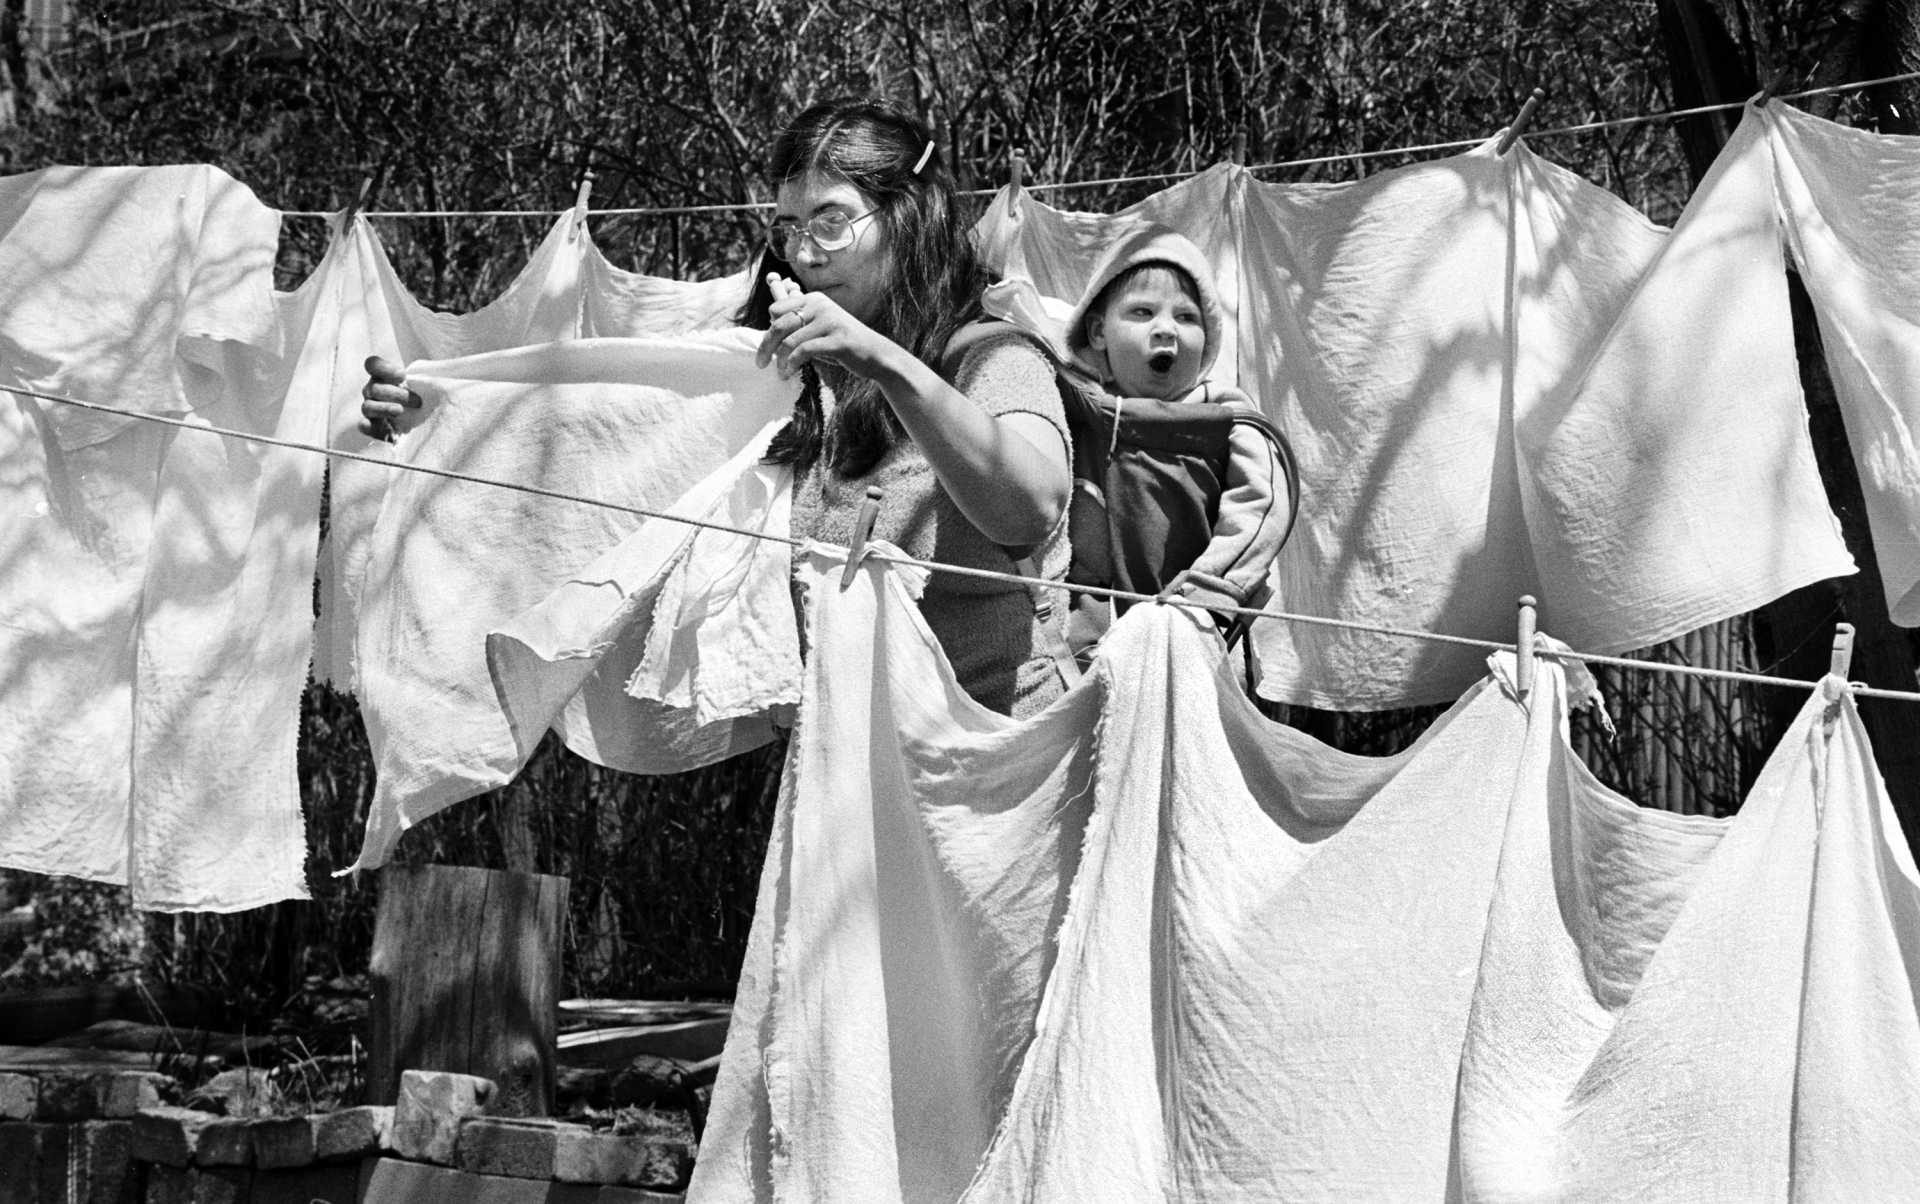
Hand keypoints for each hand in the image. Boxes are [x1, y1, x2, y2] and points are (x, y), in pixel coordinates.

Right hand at [358, 355, 420, 440]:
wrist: (424, 421)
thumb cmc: (424, 397)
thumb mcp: (426, 384)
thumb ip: (427, 377)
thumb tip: (446, 376)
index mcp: (382, 376)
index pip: (373, 365)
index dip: (384, 368)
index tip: (402, 375)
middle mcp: (373, 391)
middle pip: (374, 389)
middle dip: (395, 394)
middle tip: (417, 401)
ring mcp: (370, 409)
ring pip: (368, 407)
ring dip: (385, 408)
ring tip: (401, 411)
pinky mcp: (372, 427)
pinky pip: (364, 426)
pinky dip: (370, 426)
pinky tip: (384, 426)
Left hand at [753, 274, 892, 379]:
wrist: (876, 355)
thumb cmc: (842, 344)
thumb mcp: (819, 328)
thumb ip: (798, 324)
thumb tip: (769, 329)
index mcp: (814, 299)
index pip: (777, 309)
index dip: (768, 329)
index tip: (766, 348)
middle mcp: (821, 305)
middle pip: (779, 324)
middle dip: (766, 346)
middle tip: (760, 363)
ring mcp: (830, 321)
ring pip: (790, 340)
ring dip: (779, 360)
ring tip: (779, 373)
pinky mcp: (837, 340)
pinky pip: (804, 351)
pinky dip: (792, 364)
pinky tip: (789, 373)